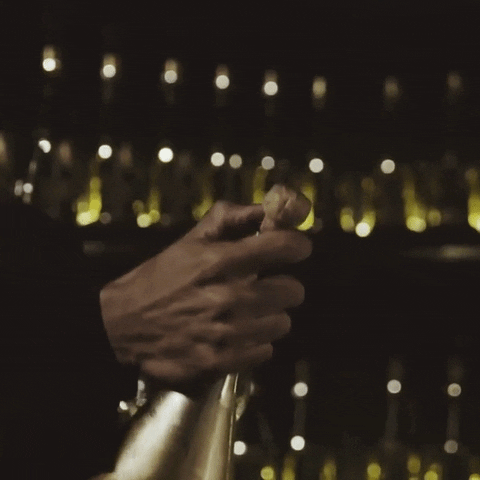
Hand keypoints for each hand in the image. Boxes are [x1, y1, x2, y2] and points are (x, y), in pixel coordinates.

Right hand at [99, 200, 311, 388]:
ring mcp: (224, 333)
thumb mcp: (190, 240)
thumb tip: (268, 209)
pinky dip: (256, 342)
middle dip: (283, 285)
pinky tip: (237, 333)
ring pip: (282, 323)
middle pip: (293, 291)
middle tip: (264, 285)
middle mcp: (226, 297)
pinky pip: (265, 351)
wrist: (121, 324)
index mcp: (218, 261)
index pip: (283, 247)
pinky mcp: (219, 361)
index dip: (297, 245)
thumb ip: (231, 219)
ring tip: (247, 311)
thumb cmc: (160, 277)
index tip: (296, 247)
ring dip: (269, 315)